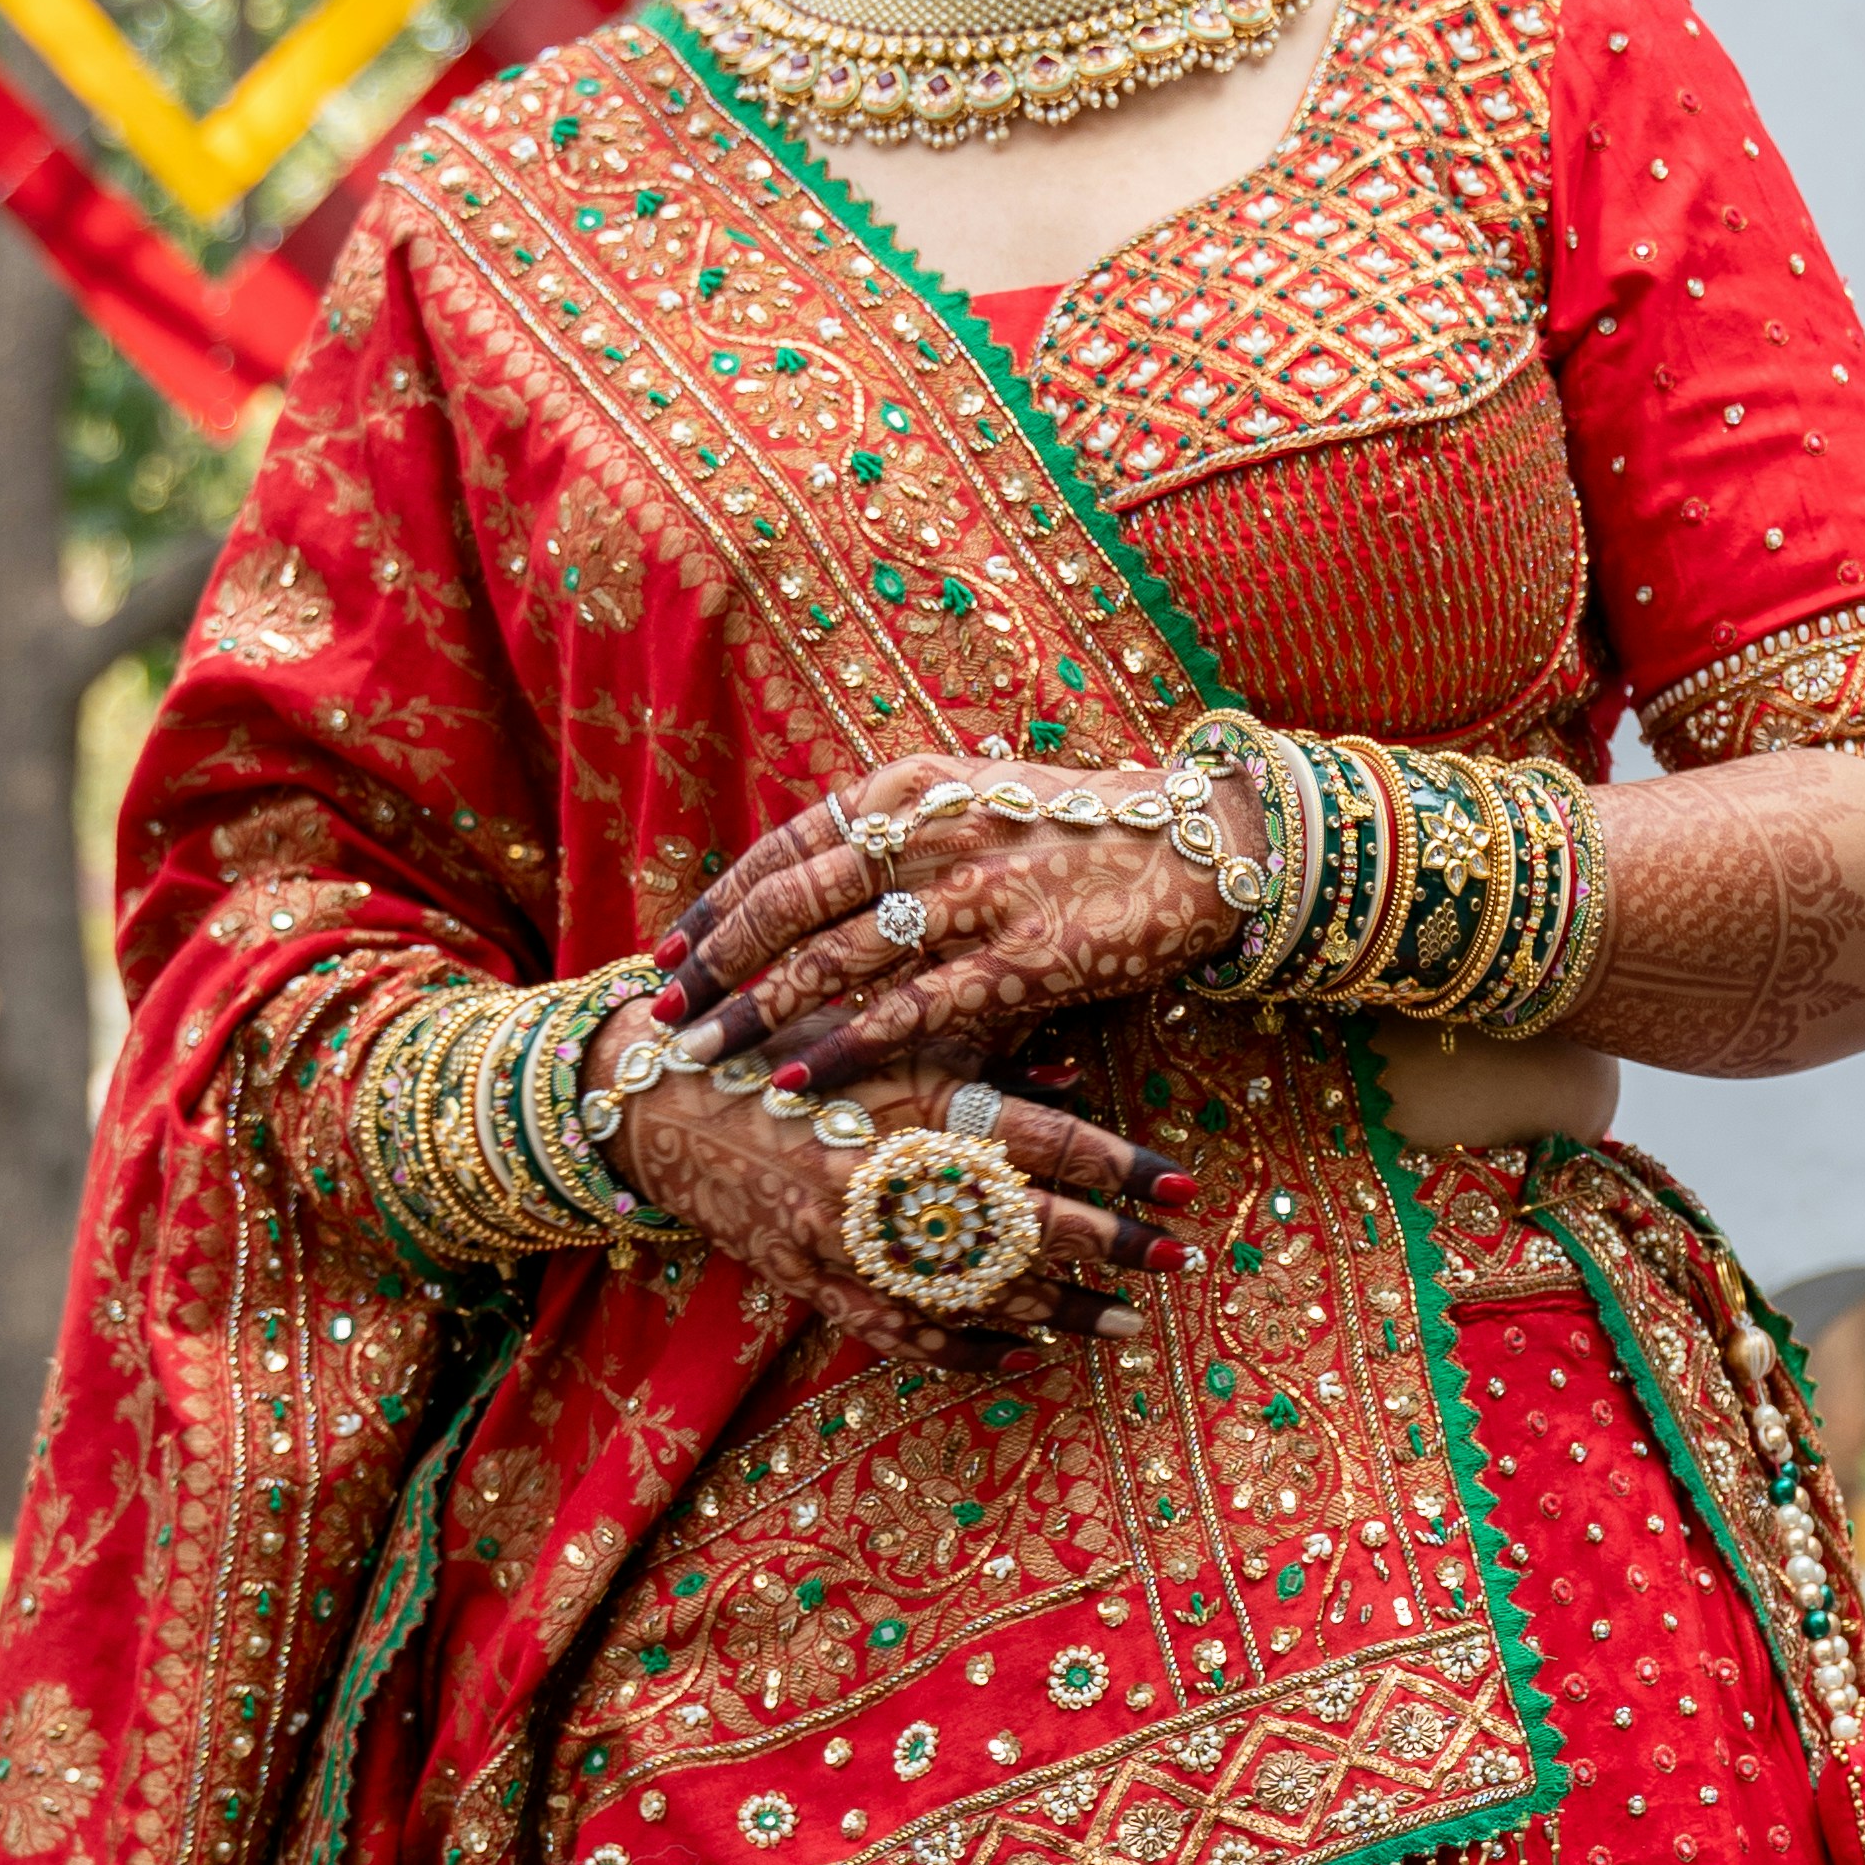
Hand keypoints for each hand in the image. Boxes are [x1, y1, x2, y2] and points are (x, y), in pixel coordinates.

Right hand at [596, 1010, 1184, 1352]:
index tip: (1186, 1188)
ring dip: (1062, 1315)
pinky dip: (972, 1350)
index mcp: (909, 1105)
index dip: (1121, 1170)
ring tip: (1128, 1325)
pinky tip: (1027, 1355)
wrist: (653, 1099)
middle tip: (1180, 1262)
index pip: (1041, 1144)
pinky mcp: (816, 1285)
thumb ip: (975, 1046)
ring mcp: (851, 1244)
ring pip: (976, 1294)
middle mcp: (888, 1181)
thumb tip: (1077, 1067)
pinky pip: (906, 1335)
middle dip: (1113, 1251)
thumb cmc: (773, 1043)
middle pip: (1025, 1229)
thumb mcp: (876, 1026)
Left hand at [662, 768, 1234, 1105]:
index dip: (717, 903)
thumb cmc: (1085, 836)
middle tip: (662, 1013)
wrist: (1203, 844)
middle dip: (714, 963)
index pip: (786, 847)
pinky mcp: (1022, 956)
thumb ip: (907, 846)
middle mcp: (931, 830)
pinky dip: (844, 1045)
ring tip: (703, 1054)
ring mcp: (976, 892)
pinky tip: (798, 1076)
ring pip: (834, 957)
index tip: (668, 951)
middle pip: (790, 901)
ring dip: (757, 1010)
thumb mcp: (981, 810)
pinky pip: (911, 1007)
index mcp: (912, 787)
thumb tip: (827, 907)